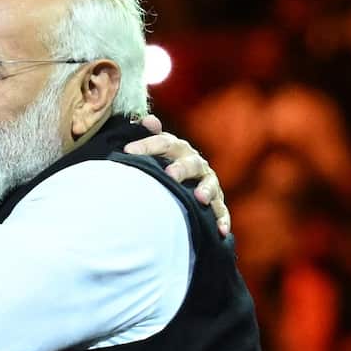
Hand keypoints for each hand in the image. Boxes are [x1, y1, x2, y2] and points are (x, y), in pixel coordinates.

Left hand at [125, 114, 229, 236]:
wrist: (184, 178)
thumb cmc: (164, 162)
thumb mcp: (156, 149)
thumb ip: (151, 137)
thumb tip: (147, 120)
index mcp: (177, 148)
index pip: (163, 143)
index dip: (147, 145)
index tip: (128, 151)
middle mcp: (195, 162)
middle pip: (189, 163)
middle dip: (181, 168)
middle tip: (169, 175)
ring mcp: (207, 181)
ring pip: (209, 184)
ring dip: (206, 190)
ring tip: (199, 198)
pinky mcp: (216, 201)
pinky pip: (221, 210)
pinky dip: (222, 219)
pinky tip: (221, 230)